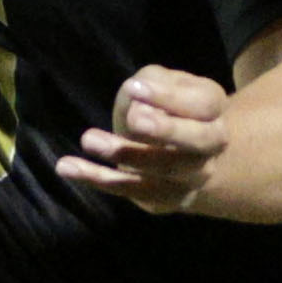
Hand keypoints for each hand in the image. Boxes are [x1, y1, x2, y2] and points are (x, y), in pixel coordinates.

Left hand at [55, 64, 233, 212]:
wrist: (187, 155)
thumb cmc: (168, 108)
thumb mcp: (164, 84)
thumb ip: (155, 85)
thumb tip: (137, 99)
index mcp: (214, 112)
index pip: (203, 105)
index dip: (170, 97)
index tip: (134, 88)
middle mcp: (211, 149)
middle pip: (199, 142)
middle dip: (167, 131)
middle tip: (134, 119)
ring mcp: (191, 178)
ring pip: (164, 171)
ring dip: (126, 155)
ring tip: (89, 139)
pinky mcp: (163, 198)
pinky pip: (131, 191)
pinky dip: (98, 179)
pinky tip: (67, 167)